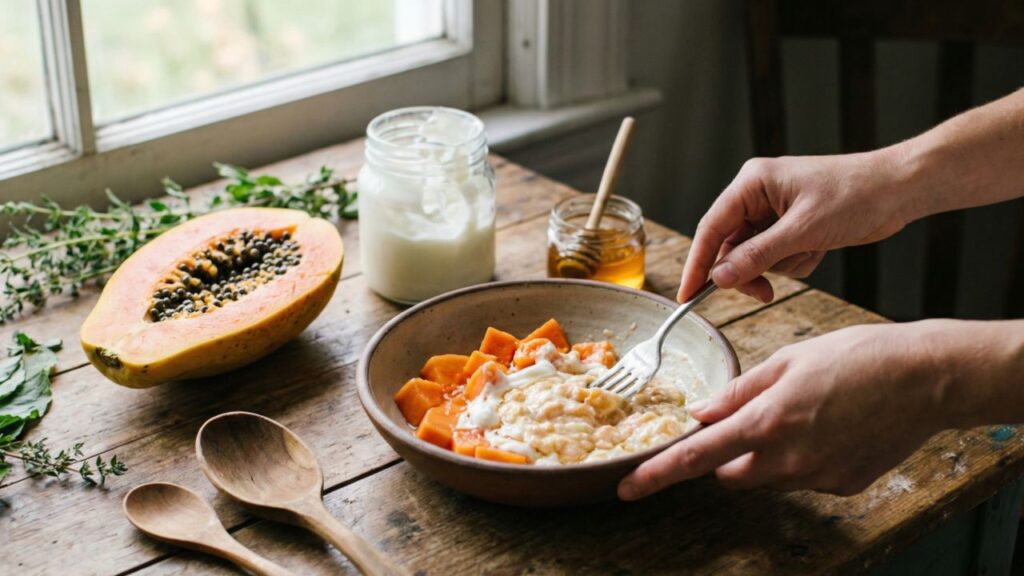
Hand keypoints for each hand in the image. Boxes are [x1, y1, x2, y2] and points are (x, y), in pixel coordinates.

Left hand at [618, 322, 950, 499]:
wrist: (926, 378)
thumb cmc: (856, 357)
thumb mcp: (787, 361)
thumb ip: (739, 392)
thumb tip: (702, 412)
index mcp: (765, 423)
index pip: (696, 457)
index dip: (657, 475)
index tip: (629, 488)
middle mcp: (787, 460)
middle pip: (730, 475)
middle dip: (725, 456)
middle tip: (747, 422)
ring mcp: (817, 478)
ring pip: (767, 478)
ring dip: (766, 456)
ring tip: (802, 415)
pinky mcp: (843, 486)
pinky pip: (804, 478)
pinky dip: (803, 459)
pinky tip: (829, 428)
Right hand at [678, 149, 911, 302]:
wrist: (900, 189)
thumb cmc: (857, 195)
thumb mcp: (803, 230)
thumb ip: (757, 255)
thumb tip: (720, 277)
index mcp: (752, 182)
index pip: (711, 228)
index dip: (698, 264)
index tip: (687, 296)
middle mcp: (757, 195)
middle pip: (730, 247)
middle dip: (750, 270)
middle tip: (764, 292)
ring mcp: (774, 211)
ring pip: (754, 256)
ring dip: (781, 265)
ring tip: (811, 252)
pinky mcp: (790, 225)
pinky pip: (777, 257)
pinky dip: (796, 262)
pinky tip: (820, 248)